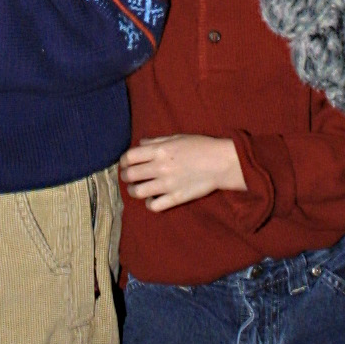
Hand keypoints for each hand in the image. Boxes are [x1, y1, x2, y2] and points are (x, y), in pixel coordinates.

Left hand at [119, 133, 246, 212]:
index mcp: (160, 150)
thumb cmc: (200, 146)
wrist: (221, 162)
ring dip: (133, 190)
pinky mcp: (175, 198)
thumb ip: (157, 141)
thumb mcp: (177, 137)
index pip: (129, 157)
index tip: (126, 163)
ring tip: (136, 188)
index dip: (123, 161)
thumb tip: (140, 144)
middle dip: (125, 176)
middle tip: (128, 177)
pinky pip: (154, 206)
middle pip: (130, 175)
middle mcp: (160, 167)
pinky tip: (152, 199)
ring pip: (137, 192)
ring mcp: (167, 184)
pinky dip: (149, 203)